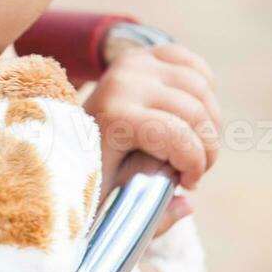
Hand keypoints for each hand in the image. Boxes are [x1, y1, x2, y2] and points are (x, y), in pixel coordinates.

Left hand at [85, 42, 220, 232]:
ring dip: (209, 121)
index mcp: (112, 118)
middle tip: (193, 167)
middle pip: (197, 113)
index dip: (195, 165)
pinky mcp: (141, 55)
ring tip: (193, 143)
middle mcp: (121, 83)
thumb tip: (186, 204)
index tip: (187, 184)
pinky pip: (193, 64)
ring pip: (202, 88)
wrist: (62, 133)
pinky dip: (204, 87)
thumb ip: (146, 217)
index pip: (180, 138)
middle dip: (206, 148)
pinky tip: (192, 112)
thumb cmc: (86, 171)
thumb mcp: (108, 201)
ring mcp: (131, 64)